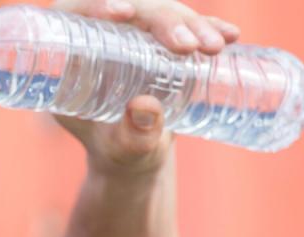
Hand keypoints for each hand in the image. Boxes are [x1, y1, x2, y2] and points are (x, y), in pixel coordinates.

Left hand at [52, 0, 239, 178]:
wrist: (139, 154)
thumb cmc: (118, 151)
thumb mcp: (123, 148)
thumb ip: (133, 135)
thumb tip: (145, 107)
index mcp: (73, 54)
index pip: (78, 15)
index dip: (98, 5)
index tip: (124, 12)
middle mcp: (104, 36)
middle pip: (132, 8)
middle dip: (163, 19)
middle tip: (187, 45)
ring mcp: (137, 35)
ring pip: (162, 12)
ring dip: (191, 23)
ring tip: (215, 47)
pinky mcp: (164, 41)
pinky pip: (187, 25)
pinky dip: (209, 27)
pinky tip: (229, 35)